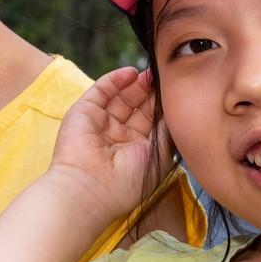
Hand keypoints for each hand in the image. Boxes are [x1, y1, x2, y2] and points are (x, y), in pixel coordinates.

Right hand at [48, 66, 170, 220]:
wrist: (90, 188)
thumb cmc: (128, 181)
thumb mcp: (158, 156)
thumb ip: (166, 131)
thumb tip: (173, 110)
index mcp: (136, 151)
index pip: (152, 122)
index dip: (163, 107)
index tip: (176, 93)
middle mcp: (118, 137)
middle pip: (138, 107)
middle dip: (151, 93)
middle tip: (164, 79)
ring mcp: (101, 124)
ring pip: (121, 97)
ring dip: (136, 84)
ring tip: (151, 74)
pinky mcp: (84, 112)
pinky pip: (101, 90)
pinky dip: (115, 79)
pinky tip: (131, 73)